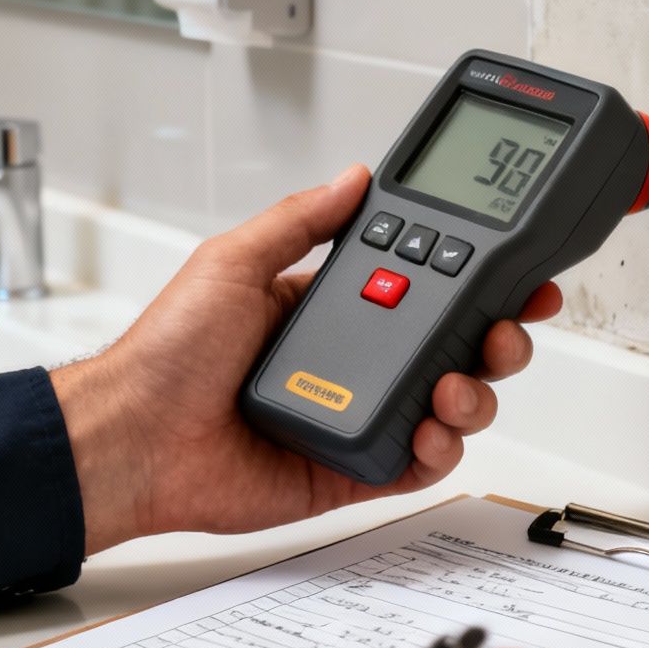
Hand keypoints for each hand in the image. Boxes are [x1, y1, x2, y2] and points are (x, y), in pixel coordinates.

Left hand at [51, 164, 563, 551]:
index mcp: (328, 306)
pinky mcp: (350, 470)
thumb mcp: (233, 261)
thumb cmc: (165, 355)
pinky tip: (430, 432)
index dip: (475, 281)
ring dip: (471, 394)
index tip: (514, 271)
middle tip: (501, 331)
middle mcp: (352, 360)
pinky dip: (438, 450)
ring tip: (451, 387)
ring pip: (448, 405)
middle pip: (453, 346)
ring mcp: (355, 415)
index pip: (423, 286)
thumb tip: (352, 176)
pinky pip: (416, 463)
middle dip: (493, 337)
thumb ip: (300, 220)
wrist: (134, 440)